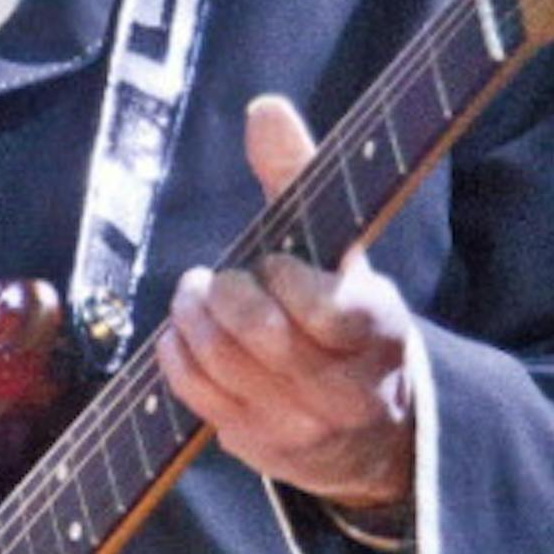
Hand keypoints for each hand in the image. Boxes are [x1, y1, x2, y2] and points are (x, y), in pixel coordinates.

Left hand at [156, 95, 417, 514]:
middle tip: (215, 279)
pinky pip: (197, 397)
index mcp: (376, 330)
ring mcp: (300, 424)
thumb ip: (300, 178)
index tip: (271, 263)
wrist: (373, 431)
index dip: (282, 278)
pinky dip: (177, 355)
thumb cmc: (344, 317)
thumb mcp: (340, 252)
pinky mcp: (258, 446)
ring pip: (224, 366)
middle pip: (264, 337)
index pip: (325, 307)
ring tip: (194, 298)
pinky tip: (182, 334)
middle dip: (226, 297)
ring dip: (193, 320)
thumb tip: (263, 107)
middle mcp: (344, 387)